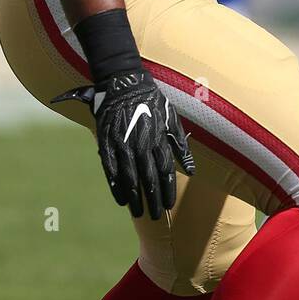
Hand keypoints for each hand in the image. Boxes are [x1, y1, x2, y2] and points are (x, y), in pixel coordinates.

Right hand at [53, 70, 194, 220]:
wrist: (124, 82)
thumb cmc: (152, 101)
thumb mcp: (172, 119)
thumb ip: (181, 145)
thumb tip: (192, 171)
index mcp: (158, 138)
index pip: (165, 171)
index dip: (167, 190)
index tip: (169, 206)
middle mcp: (141, 144)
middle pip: (149, 178)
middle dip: (153, 199)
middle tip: (156, 216)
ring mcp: (122, 144)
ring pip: (130, 177)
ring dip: (136, 198)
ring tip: (140, 213)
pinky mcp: (106, 143)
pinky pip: (111, 170)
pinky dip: (116, 186)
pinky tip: (121, 200)